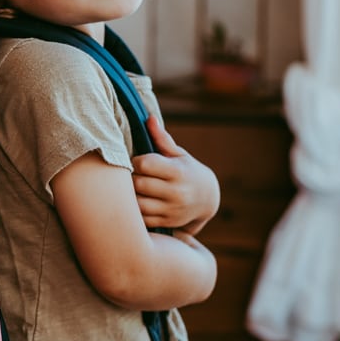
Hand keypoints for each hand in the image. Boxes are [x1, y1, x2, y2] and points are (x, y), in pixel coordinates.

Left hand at [132, 115, 219, 233]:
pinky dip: (136, 211)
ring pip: (138, 204)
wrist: (208, 199)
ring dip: (131, 196)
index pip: (145, 164)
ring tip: (134, 188)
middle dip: (131, 178)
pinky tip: (138, 202)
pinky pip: (142, 219)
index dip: (136, 161)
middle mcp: (176, 192)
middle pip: (138, 184)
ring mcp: (171, 209)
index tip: (138, 161)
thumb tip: (149, 118)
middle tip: (132, 175)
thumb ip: (162, 139)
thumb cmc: (188, 171)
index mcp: (178, 172)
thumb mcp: (179, 154)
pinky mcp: (167, 222)